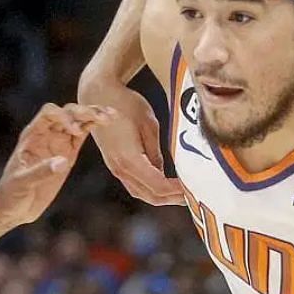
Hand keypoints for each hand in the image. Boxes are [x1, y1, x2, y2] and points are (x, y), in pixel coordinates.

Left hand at [0, 104, 104, 226]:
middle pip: (67, 113)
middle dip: (83, 112)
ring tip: (111, 116)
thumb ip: (41, 171)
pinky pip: (82, 136)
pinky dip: (93, 128)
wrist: (14, 208)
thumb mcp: (23, 182)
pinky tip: (107, 123)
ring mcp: (58, 143)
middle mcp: (46, 134)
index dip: (64, 116)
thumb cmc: (11, 193)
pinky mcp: (68, 155)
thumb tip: (63, 162)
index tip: (75, 131)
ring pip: (78, 122)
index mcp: (32, 135)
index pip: (49, 114)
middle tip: (101, 117)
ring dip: (93, 116)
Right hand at [81, 79, 183, 205]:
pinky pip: (134, 185)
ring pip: (141, 193)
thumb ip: (156, 152)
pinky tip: (164, 184)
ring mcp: (115, 168)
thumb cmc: (126, 104)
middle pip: (150, 195)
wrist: (98, 94)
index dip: (177, 191)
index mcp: (130, 159)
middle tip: (193, 197)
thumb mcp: (149, 125)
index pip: (158, 185)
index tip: (194, 189)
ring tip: (181, 193)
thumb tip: (164, 173)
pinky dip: (151, 189)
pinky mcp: (115, 164)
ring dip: (161, 196)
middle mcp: (120, 168)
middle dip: (172, 199)